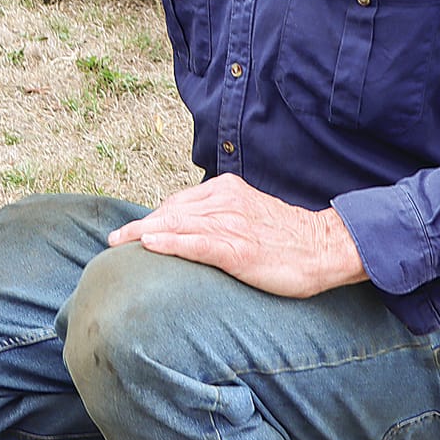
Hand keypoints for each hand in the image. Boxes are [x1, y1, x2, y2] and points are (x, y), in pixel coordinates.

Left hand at [107, 174, 367, 297]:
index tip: (133, 230)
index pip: (178, 202)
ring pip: (176, 224)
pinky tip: (148, 246)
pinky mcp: (236, 249)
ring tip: (118, 243)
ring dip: (142, 234)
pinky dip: (168, 243)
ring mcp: (230, 224)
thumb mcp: (250, 215)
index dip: (153, 217)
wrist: (325, 247)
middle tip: (114, 240)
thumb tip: (192, 228)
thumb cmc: (287, 238)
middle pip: (170, 211)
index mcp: (226, 190)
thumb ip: (222, 216)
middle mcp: (224, 201)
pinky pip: (195, 243)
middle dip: (139, 226)